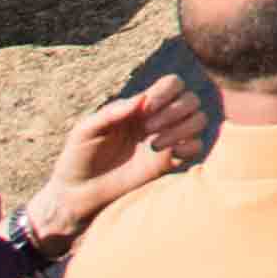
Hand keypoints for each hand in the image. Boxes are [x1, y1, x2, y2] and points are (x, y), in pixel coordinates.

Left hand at [21, 73, 207, 241]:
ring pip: (199, 120)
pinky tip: (167, 154)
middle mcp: (157, 120)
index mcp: (140, 107)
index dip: (167, 91)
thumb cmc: (78, 157)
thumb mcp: (86, 130)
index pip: (172, 84)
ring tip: (154, 144)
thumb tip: (142, 100)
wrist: (78, 193)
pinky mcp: (169, 163)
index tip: (147, 109)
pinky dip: (189, 146)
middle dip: (174, 110)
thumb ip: (111, 112)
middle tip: (149, 128)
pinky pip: (197, 147)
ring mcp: (166, 141)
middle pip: (190, 99)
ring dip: (183, 127)